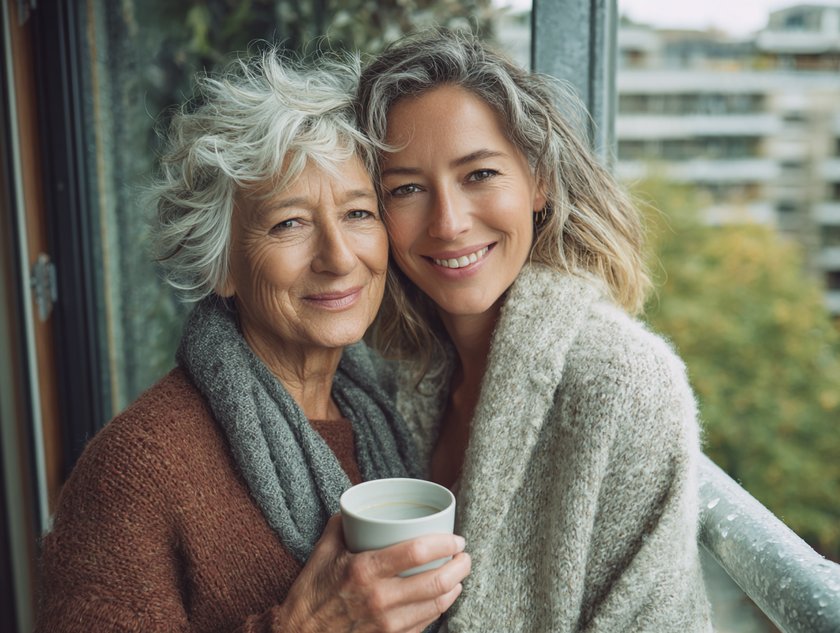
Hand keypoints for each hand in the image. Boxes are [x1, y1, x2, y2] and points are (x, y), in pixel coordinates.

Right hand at [279, 514, 470, 632]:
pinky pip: (424, 624)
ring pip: (436, 605)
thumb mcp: (322, 554)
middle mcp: (380, 599)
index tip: (456, 538)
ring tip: (458, 575)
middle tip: (464, 555)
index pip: (418, 552)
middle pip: (436, 581)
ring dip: (454, 587)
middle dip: (460, 566)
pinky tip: (442, 598)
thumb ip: (342, 526)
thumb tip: (357, 508)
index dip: (445, 543)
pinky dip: (439, 608)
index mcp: (364, 570)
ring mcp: (387, 624)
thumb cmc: (309, 595)